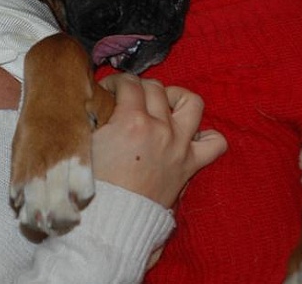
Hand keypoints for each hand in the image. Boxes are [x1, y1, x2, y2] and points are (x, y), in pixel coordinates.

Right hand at [92, 73, 226, 207]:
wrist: (113, 220)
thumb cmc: (94, 184)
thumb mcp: (85, 143)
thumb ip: (95, 116)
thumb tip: (97, 99)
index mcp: (131, 121)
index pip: (129, 82)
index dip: (115, 81)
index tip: (107, 90)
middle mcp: (160, 129)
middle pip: (156, 87)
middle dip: (139, 86)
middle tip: (127, 98)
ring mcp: (178, 146)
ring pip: (191, 102)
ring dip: (176, 98)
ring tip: (162, 105)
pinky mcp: (189, 165)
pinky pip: (215, 143)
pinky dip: (207, 135)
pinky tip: (189, 135)